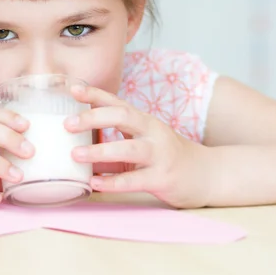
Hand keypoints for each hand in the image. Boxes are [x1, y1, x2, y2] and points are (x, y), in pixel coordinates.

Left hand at [64, 85, 211, 208]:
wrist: (207, 175)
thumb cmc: (166, 158)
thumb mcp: (140, 146)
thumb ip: (112, 146)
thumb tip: (75, 150)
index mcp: (144, 121)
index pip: (117, 103)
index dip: (95, 95)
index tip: (73, 90)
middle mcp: (152, 132)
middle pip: (123, 117)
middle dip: (94, 117)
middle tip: (67, 123)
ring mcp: (159, 155)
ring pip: (128, 149)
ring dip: (100, 151)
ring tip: (75, 155)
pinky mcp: (163, 178)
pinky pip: (134, 180)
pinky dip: (112, 182)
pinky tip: (94, 183)